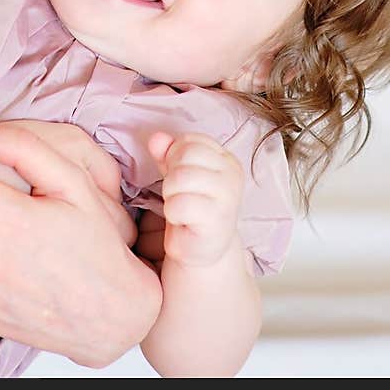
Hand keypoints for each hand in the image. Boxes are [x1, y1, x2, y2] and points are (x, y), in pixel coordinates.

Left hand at [149, 131, 243, 268]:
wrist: (203, 251)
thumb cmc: (191, 209)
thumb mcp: (178, 175)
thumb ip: (167, 154)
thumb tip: (156, 138)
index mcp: (226, 159)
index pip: (189, 141)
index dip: (174, 157)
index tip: (179, 177)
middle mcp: (232, 174)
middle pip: (184, 155)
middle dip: (171, 176)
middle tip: (178, 195)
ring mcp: (228, 197)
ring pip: (180, 178)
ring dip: (170, 195)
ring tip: (180, 208)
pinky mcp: (218, 220)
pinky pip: (180, 204)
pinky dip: (173, 213)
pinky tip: (183, 222)